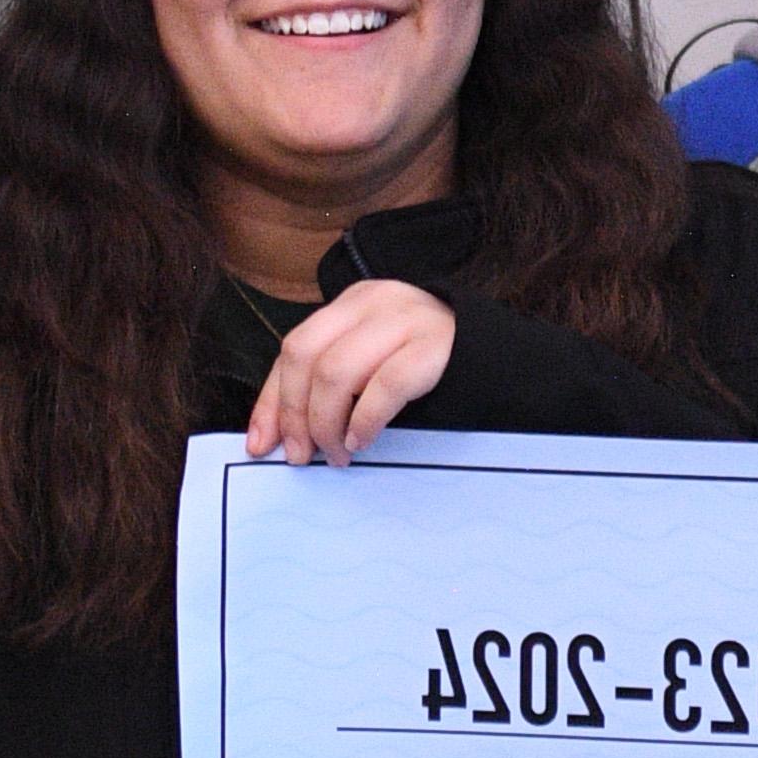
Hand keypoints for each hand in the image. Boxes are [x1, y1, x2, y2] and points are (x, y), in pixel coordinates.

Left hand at [244, 281, 456, 465]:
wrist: (495, 354)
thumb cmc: (426, 364)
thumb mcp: (371, 360)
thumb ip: (327, 384)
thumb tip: (271, 436)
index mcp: (352, 303)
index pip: (294, 349)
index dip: (272, 401)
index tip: (261, 446)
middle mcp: (374, 302)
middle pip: (306, 356)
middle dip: (296, 413)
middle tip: (302, 455)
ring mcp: (405, 319)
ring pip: (336, 371)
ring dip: (327, 423)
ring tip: (337, 453)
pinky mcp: (434, 346)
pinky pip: (384, 386)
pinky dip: (364, 420)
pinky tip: (362, 440)